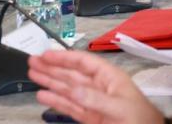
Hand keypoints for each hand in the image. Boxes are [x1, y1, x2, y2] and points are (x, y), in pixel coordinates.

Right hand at [29, 50, 162, 123]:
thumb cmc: (140, 120)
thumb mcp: (120, 109)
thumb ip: (96, 99)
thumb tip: (73, 90)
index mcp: (110, 78)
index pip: (83, 62)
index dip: (64, 57)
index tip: (45, 55)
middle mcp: (99, 87)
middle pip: (72, 74)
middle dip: (52, 67)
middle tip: (31, 61)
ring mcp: (94, 103)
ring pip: (68, 89)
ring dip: (50, 82)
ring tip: (32, 75)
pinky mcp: (91, 118)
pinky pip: (71, 107)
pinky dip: (57, 102)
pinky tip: (43, 96)